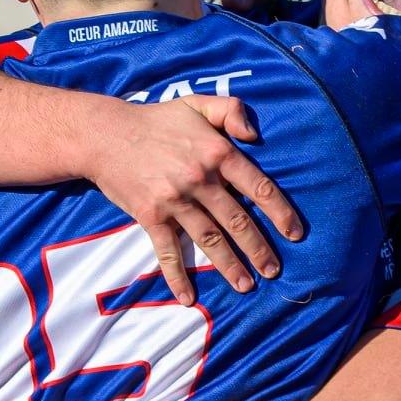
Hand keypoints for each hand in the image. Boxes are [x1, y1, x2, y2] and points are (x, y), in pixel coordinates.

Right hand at [90, 96, 302, 305]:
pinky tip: (188, 297)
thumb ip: (232, 111)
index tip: (295, 234)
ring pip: (210, 239)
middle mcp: (200, 179)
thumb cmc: (156, 120)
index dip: (280, 213)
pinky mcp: (150, 216)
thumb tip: (255, 135)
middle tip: (274, 271)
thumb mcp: (197, 103)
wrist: (105, 134)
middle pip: (238, 221)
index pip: (259, 188)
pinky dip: (177, 276)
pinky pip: (167, 251)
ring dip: (230, 266)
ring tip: (246, 286)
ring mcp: (175, 200)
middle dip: (259, 250)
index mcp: (217, 153)